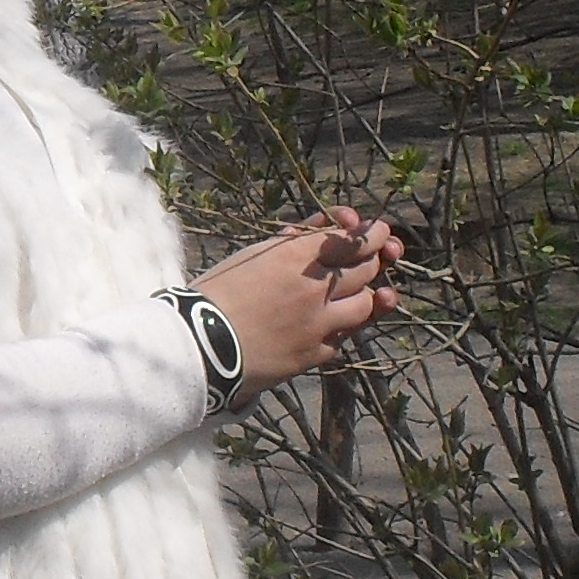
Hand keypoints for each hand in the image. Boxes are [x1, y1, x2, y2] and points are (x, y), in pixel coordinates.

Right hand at [190, 207, 401, 404]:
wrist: (201, 344)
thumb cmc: (218, 292)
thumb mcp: (253, 255)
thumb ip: (294, 239)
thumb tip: (327, 224)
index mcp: (294, 258)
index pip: (353, 240)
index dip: (371, 234)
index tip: (377, 230)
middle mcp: (314, 289)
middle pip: (365, 269)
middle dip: (375, 258)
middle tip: (377, 254)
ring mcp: (319, 324)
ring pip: (365, 305)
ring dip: (367, 294)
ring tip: (361, 291)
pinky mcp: (316, 354)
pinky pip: (344, 336)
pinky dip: (344, 325)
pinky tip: (335, 321)